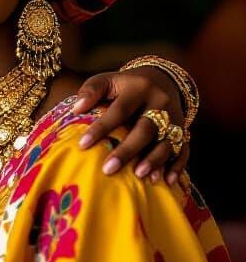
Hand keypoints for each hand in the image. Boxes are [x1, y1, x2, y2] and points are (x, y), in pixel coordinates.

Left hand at [72, 67, 188, 183]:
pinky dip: (177, 166)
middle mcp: (160, 103)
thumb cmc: (124, 86)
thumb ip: (91, 90)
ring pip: (167, 142)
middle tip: (108, 169)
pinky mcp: (183, 131)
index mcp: (139, 88)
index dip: (101, 128)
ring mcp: (175, 118)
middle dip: (127, 151)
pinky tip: (166, 181)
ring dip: (154, 160)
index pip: (119, 111)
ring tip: (139, 176)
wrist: (161, 80)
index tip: (83, 145)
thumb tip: (76, 109)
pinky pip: (184, 150)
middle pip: (145, 129)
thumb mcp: (107, 80)